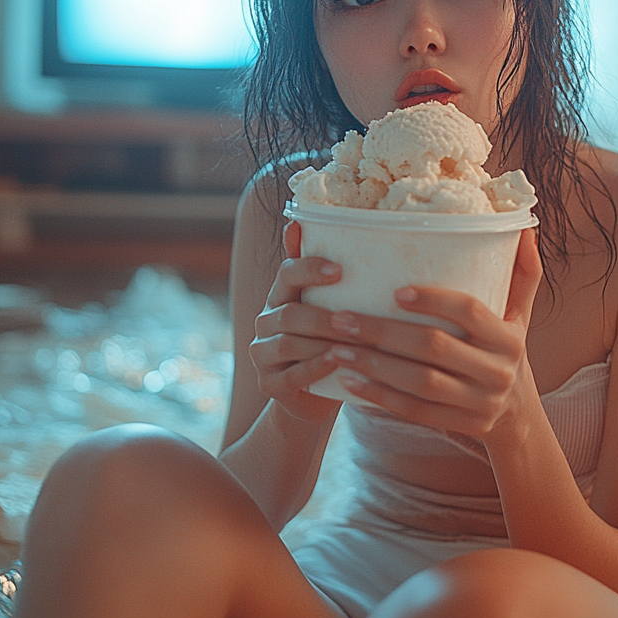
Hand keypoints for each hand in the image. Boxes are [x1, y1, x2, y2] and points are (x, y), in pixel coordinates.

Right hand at [247, 221, 349, 421]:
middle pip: (289, 314)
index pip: (287, 275)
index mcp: (281, 297)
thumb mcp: (331, 307)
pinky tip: (337, 363)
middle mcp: (266, 322)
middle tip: (354, 320)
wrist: (315, 395)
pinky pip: (290, 376)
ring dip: (322, 344)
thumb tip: (305, 222)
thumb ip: (324, 273)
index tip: (339, 270)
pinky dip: (315, 369)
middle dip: (324, 317)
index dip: (309, 270)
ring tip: (352, 344)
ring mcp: (262, 354)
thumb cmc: (330, 342)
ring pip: (288, 344)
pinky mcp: (269, 384)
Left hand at [325, 227, 543, 437]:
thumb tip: (523, 228)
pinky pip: (413, 411)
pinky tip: (349, 382)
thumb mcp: (520, 315)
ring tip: (338, 348)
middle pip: (435, 348)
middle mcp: (498, 371)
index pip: (470, 312)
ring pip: (420, 383)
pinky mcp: (460, 425)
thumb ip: (522, 274)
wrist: (518, 414)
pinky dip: (379, 396)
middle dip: (384, 333)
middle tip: (343, 319)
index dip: (434, 300)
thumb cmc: (505, 350)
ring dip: (374, 365)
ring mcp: (480, 403)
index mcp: (511, 338)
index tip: (395, 292)